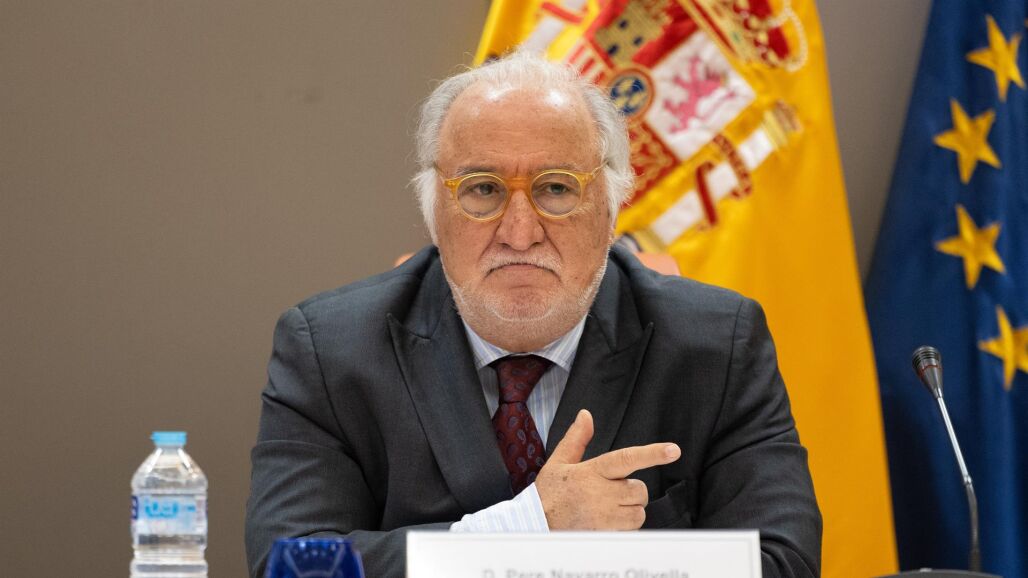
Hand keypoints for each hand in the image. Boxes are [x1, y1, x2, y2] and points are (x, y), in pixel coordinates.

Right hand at [535, 409, 680, 529]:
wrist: (535, 525)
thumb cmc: (548, 493)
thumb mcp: (559, 462)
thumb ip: (577, 439)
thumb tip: (585, 415)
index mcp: (591, 471)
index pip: (626, 458)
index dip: (652, 454)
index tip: (673, 450)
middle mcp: (600, 493)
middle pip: (639, 490)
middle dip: (632, 491)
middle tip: (614, 492)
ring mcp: (604, 516)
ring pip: (638, 512)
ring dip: (630, 510)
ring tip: (608, 509)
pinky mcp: (605, 534)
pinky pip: (630, 530)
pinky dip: (624, 526)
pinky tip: (606, 522)